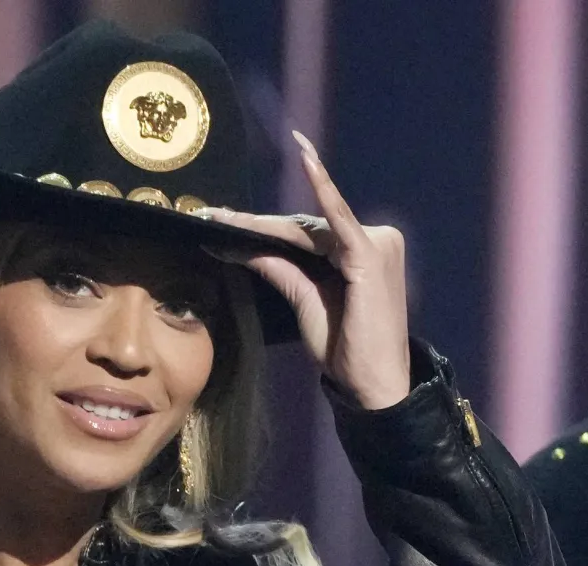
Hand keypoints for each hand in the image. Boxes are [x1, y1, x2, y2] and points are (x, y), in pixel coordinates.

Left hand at [205, 130, 410, 409]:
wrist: (374, 382)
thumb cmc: (344, 348)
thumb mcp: (305, 303)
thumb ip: (282, 271)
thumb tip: (245, 249)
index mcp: (357, 252)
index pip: (304, 234)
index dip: (262, 228)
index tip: (224, 220)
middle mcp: (372, 239)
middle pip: (303, 229)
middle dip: (256, 226)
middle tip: (212, 214)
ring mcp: (375, 242)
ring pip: (308, 229)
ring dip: (263, 224)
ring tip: (221, 216)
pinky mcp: (370, 253)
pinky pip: (338, 219)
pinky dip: (322, 189)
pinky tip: (307, 160)